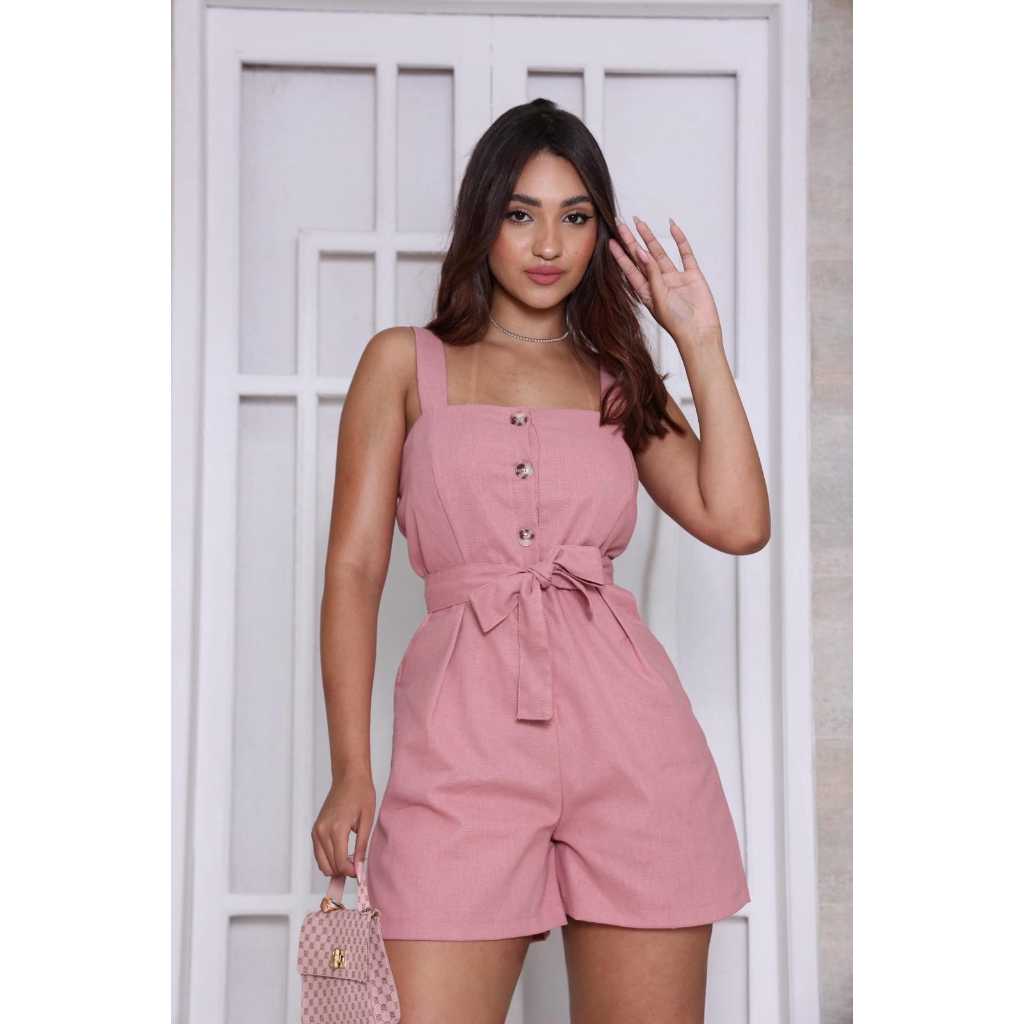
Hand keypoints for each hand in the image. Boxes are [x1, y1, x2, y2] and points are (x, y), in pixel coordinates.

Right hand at [311, 770, 375, 877]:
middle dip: (343, 871)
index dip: (352, 872)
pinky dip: (329, 859)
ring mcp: (316, 831)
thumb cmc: (361, 794)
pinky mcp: (315, 830)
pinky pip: (319, 854)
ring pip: (322, 864)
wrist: (349, 778)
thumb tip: (359, 869)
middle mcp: (322, 831)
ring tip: (351, 860)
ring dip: (335, 867)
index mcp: (336, 828)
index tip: (362, 872)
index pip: (339, 863)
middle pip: (329, 866)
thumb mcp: (367, 820)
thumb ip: (362, 847)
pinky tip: (343, 854)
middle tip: (358, 866)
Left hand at [609, 216, 722, 346]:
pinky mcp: (692, 276)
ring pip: (660, 253)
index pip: (630, 270)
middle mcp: (659, 284)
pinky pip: (685, 254)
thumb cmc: (677, 323)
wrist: (700, 333)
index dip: (620, 255)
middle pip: (641, 258)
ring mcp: (675, 279)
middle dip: (631, 241)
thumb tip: (641, 252)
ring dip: (650, 238)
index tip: (611, 241)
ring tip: (640, 223)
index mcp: (647, 292)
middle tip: (621, 225)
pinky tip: (672, 228)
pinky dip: (680, 240)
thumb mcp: (658, 298)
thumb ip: (651, 274)